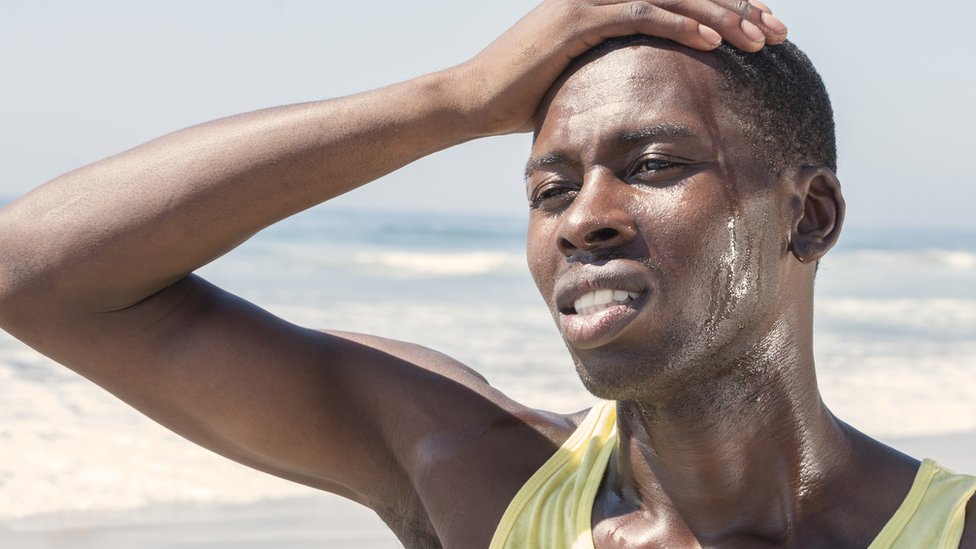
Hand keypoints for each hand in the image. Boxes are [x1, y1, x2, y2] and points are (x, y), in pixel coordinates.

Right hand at [451, 0, 787, 135]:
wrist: (473, 100)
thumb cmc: (524, 97)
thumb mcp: (582, 81)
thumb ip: (617, 72)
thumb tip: (650, 93)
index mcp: (607, 2)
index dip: (724, 9)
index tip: (763, 30)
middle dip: (737, 7)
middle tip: (779, 30)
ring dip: (720, 14)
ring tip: (759, 37)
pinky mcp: (575, 18)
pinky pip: (639, 14)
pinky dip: (679, 24)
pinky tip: (713, 40)